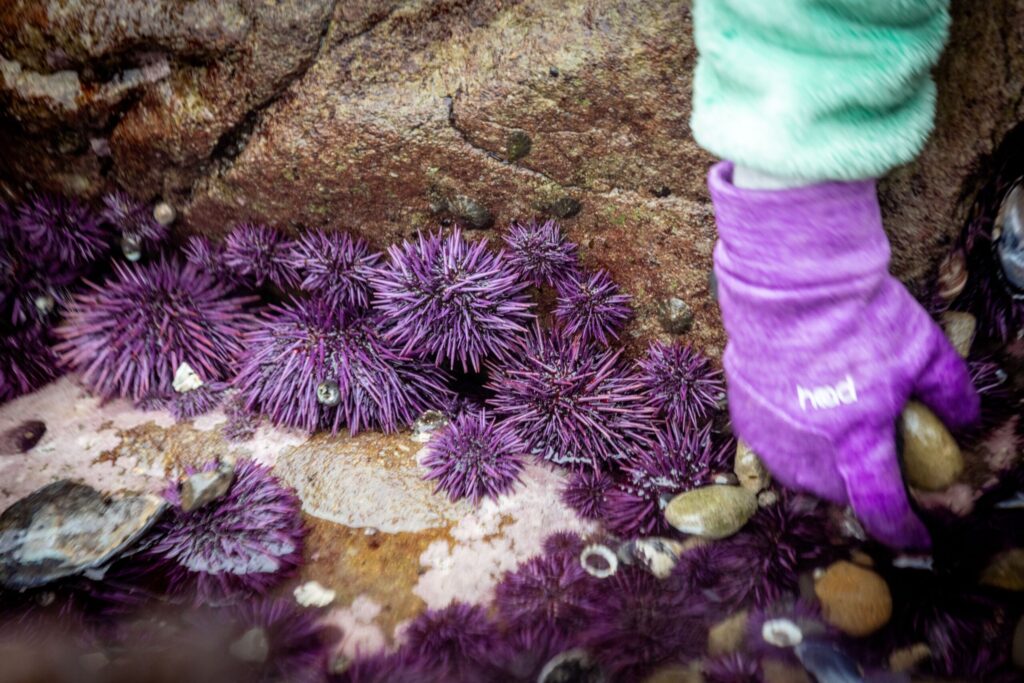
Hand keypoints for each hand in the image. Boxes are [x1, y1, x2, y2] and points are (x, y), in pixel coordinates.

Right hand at [709, 162, 978, 548]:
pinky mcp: (744, 411)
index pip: (880, 505)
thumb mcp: (924, 349)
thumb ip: (951, 391)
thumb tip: (964, 420)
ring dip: (820, 473)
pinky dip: (788, 445)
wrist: (790, 283)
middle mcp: (808, 447)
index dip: (902, 529)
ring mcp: (770, 431)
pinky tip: (800, 418)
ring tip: (834, 447)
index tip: (917, 537)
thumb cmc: (859, 315)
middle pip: (835, 494)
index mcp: (856, 438)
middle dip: (858, 493)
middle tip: (873, 469)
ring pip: (797, 476)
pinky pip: (768, 447)